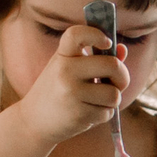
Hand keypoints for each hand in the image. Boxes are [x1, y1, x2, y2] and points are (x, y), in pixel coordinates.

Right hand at [19, 22, 126, 147]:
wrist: (33, 122)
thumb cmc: (56, 92)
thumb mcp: (69, 70)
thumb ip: (95, 59)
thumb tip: (123, 50)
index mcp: (62, 55)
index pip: (76, 34)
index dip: (96, 34)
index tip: (107, 43)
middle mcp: (65, 71)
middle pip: (113, 66)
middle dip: (122, 77)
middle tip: (117, 83)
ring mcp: (71, 92)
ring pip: (114, 94)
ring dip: (112, 100)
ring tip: (96, 101)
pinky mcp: (78, 114)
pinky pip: (107, 112)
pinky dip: (103, 114)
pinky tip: (87, 114)